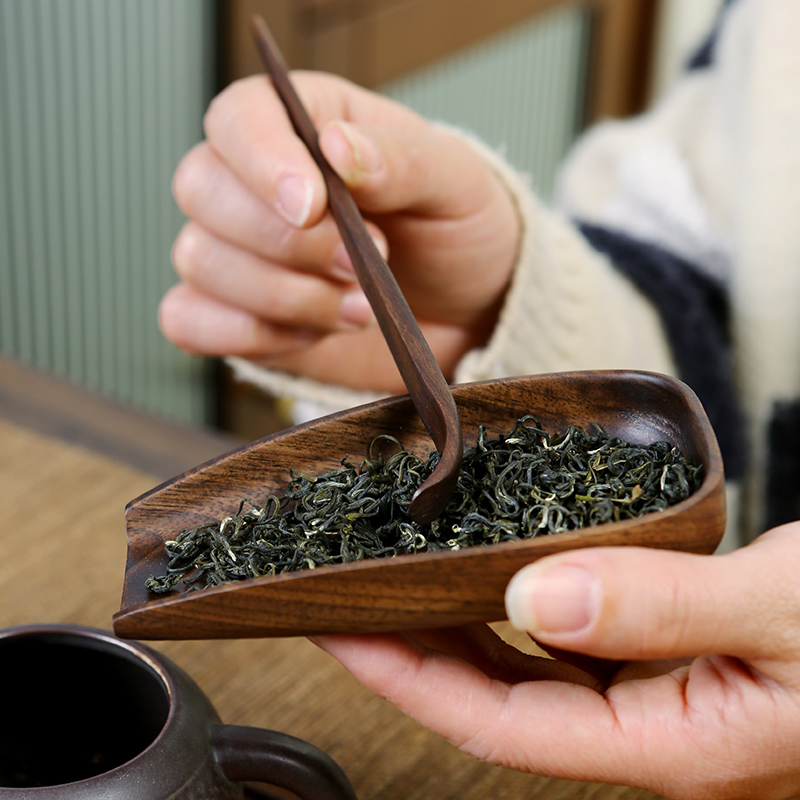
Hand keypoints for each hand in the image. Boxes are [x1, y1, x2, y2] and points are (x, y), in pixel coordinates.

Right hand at [160, 72, 519, 392]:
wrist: (464, 312)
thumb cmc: (456, 234)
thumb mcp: (454, 184)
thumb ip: (400, 161)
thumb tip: (338, 147)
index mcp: (307, 126)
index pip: (240, 118)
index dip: (261, 161)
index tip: (311, 206)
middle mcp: (256, 183)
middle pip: (203, 191)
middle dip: (288, 244)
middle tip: (360, 266)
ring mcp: (240, 252)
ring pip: (200, 261)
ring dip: (286, 296)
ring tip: (357, 306)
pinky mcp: (237, 314)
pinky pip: (190, 321)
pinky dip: (251, 335)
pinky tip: (312, 333)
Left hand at [314, 523, 799, 798]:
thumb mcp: (780, 612)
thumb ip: (661, 608)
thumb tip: (539, 597)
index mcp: (668, 745)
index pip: (495, 722)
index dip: (405, 675)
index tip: (340, 627)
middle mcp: (647, 728)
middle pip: (494, 697)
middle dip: (409, 651)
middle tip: (344, 596)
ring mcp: (653, 695)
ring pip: (524, 668)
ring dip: (456, 627)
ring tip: (396, 581)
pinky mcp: (664, 656)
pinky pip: (566, 637)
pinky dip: (515, 605)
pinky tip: (488, 573)